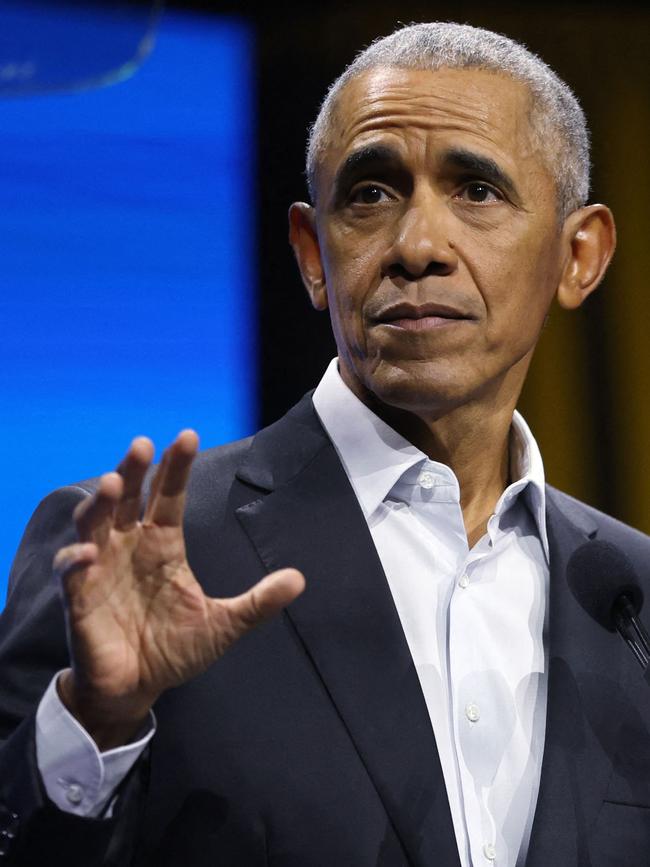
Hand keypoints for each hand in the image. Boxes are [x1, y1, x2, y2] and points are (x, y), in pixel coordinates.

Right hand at [53, 431, 304, 749]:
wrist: (137, 689)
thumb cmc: (174, 650)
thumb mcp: (223, 625)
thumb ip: (258, 602)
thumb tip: (299, 579)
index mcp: (163, 545)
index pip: (168, 497)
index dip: (175, 468)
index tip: (187, 436)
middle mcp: (129, 547)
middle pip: (127, 497)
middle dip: (132, 470)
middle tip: (142, 445)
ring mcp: (100, 569)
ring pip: (93, 522)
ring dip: (100, 502)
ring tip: (112, 483)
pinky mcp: (79, 598)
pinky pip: (71, 572)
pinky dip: (75, 560)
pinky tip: (87, 553)